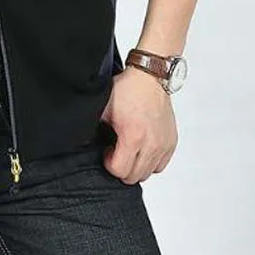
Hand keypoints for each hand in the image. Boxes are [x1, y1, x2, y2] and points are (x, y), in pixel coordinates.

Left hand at [99, 66, 177, 183]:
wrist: (150, 78)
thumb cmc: (127, 90)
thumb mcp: (103, 108)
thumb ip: (93, 128)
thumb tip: (82, 142)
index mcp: (133, 136)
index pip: (120, 171)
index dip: (109, 164)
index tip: (107, 152)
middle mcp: (151, 143)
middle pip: (135, 177)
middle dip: (122, 168)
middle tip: (116, 151)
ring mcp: (163, 143)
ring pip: (149, 173)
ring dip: (136, 166)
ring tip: (129, 148)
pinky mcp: (171, 141)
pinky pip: (160, 164)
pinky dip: (151, 161)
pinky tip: (142, 147)